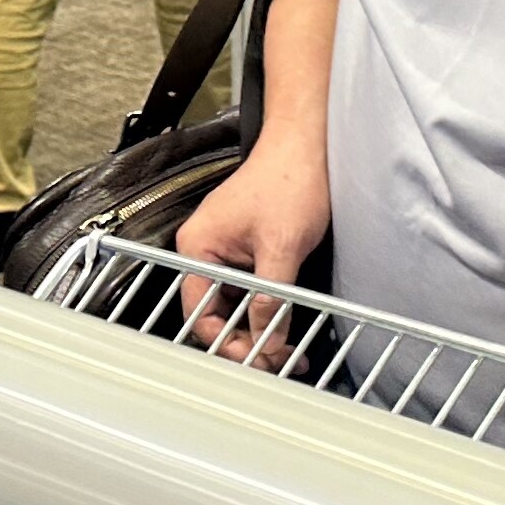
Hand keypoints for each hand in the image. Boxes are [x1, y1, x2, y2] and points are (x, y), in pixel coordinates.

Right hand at [175, 135, 333, 368]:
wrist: (307, 144)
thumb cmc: (288, 178)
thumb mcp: (281, 247)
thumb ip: (272, 299)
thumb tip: (267, 338)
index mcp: (197, 247)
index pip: (199, 311)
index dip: (226, 340)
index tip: (254, 358)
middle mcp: (203, 249)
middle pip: (215, 312)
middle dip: (246, 340)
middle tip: (275, 359)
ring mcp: (224, 249)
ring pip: (234, 305)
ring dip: (259, 328)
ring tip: (286, 349)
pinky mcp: (246, 248)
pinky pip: (248, 290)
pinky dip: (267, 310)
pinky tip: (285, 324)